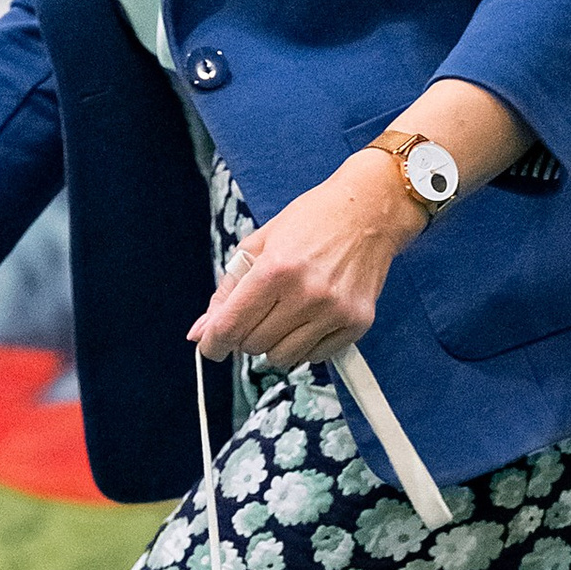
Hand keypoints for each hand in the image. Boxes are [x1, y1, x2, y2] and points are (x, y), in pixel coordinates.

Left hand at [191, 153, 420, 370]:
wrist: (370, 211)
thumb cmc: (311, 222)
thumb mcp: (259, 244)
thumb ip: (227, 291)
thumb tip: (200, 333)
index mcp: (275, 270)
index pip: (231, 326)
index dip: (213, 343)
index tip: (210, 347)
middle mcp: (306, 295)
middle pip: (254, 346)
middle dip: (248, 334)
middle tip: (260, 311)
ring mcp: (334, 312)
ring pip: (282, 358)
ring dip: (275, 343)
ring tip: (286, 313)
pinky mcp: (357, 323)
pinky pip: (315, 357)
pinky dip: (305, 344)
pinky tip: (311, 317)